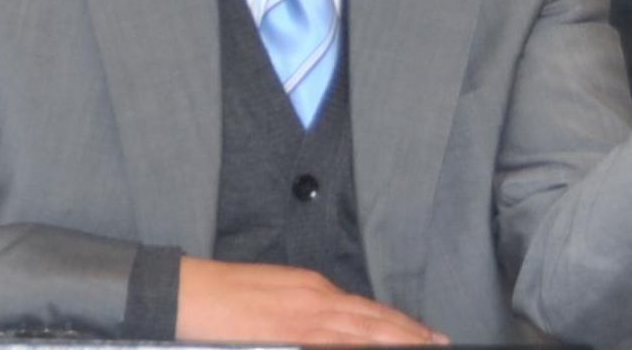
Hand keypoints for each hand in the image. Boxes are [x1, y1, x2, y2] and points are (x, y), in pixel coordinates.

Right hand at [176, 257, 447, 344]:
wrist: (191, 291)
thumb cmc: (224, 295)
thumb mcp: (273, 296)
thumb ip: (304, 308)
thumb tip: (327, 327)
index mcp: (311, 286)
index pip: (364, 308)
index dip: (395, 322)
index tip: (420, 333)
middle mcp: (316, 295)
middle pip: (372, 318)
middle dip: (408, 333)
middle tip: (440, 342)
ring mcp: (306, 312)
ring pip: (364, 329)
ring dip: (397, 339)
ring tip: (426, 346)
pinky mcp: (292, 329)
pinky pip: (337, 343)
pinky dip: (363, 346)